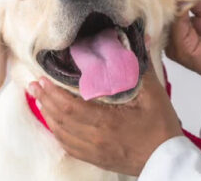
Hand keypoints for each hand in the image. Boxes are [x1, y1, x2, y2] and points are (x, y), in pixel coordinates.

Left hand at [28, 65, 182, 175]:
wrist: (166, 160)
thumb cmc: (160, 130)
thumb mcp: (154, 95)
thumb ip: (141, 67)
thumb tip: (139, 40)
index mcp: (106, 122)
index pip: (69, 107)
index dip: (53, 93)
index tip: (42, 80)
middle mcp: (95, 138)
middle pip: (60, 119)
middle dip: (45, 100)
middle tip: (34, 86)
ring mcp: (93, 150)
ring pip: (61, 133)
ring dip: (49, 115)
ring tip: (41, 100)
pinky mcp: (95, 158)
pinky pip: (69, 146)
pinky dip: (58, 132)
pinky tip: (55, 123)